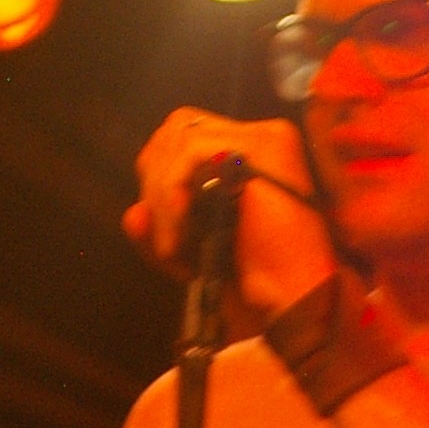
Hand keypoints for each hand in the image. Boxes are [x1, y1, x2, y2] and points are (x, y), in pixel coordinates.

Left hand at [122, 107, 336, 321]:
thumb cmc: (255, 279)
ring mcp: (265, 137)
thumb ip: (159, 230)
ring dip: (162, 195)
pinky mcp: (264, 146)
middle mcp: (259, 136)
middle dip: (155, 182)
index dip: (158, 177)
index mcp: (246, 153)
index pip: (183, 136)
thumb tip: (133, 216)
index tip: (161, 233)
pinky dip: (173, 193)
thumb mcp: (193, 252)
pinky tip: (179, 233)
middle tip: (163, 240)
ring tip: (171, 247)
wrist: (296, 301)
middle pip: (178, 126)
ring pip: (182, 137)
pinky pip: (193, 151)